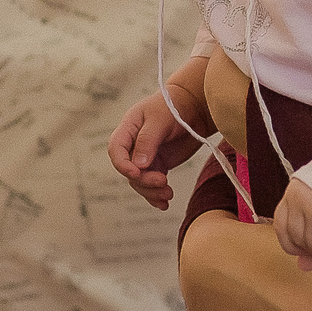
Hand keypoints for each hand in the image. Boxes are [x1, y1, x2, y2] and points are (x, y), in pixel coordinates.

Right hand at [108, 84, 207, 209]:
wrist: (196, 107)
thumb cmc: (175, 106)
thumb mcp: (160, 119)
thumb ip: (148, 140)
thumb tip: (138, 165)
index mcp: (129, 128)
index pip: (116, 150)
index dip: (122, 164)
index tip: (137, 173)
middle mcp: (133, 144)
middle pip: (129, 170)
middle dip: (144, 180)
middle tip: (163, 182)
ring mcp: (146, 156)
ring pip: (140, 181)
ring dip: (152, 191)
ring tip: (169, 194)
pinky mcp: (159, 164)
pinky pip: (152, 184)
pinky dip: (157, 195)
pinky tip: (164, 204)